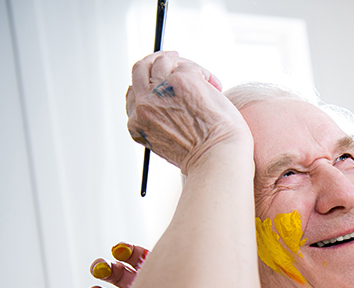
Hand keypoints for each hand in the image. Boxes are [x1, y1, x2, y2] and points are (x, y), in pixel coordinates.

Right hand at [126, 51, 248, 173]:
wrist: (218, 158)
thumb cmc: (203, 155)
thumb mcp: (168, 142)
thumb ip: (160, 121)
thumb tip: (171, 102)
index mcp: (137, 123)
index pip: (133, 91)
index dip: (148, 81)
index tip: (163, 78)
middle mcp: (143, 106)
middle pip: (140, 69)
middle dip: (158, 60)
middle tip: (176, 59)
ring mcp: (160, 92)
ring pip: (163, 61)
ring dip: (185, 65)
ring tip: (204, 79)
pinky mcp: (182, 81)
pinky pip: (189, 65)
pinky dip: (203, 73)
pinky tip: (215, 85)